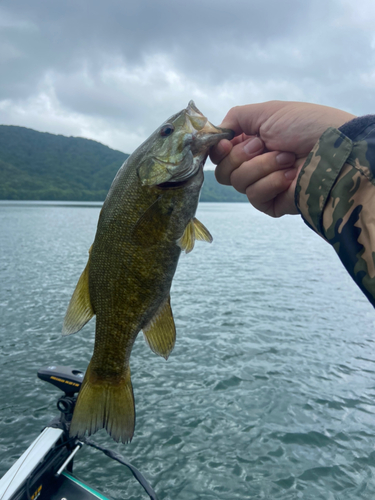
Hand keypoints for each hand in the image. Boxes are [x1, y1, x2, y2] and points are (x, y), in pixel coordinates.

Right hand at [210, 101, 354, 216]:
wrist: (333, 149)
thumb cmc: (305, 125)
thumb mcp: (266, 111)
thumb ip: (235, 118)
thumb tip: (216, 134)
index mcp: (250, 143)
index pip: (219, 155)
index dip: (219, 151)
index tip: (227, 143)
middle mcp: (253, 165)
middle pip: (223, 172)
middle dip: (241, 156)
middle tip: (264, 145)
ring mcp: (262, 185)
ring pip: (238, 183)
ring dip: (262, 166)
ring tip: (287, 158)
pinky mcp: (272, 203)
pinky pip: (255, 197)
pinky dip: (271, 182)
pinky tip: (290, 175)